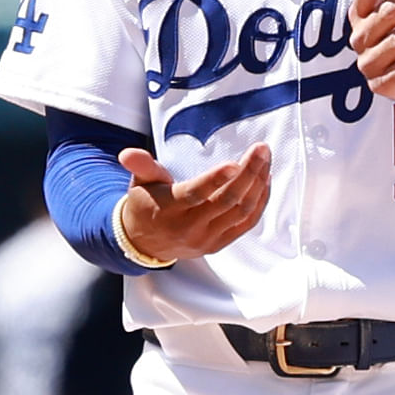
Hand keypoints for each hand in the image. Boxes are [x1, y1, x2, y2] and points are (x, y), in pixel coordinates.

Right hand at [115, 144, 270, 265]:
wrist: (145, 243)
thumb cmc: (146, 205)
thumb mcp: (139, 183)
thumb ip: (141, 166)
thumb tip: (128, 153)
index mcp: (170, 209)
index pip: (197, 194)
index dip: (216, 179)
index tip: (235, 163)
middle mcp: (190, 227)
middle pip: (227, 201)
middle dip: (249, 174)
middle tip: (262, 150)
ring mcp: (208, 239)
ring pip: (241, 212)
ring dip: (258, 185)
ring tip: (266, 161)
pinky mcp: (220, 244)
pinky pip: (246, 223)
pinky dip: (259, 202)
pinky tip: (264, 181)